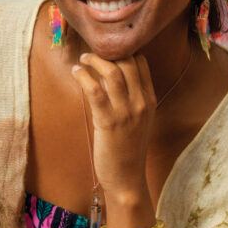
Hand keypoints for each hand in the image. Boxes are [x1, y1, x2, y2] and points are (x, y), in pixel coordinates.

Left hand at [70, 53, 156, 199]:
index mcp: (150, 99)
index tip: (108, 48)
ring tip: (84, 58)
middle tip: (93, 51)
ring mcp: (126, 112)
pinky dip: (84, 76)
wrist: (127, 178)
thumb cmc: (128, 148)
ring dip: (95, 60)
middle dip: (109, 51)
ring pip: (112, 72)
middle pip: (128, 62)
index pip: (141, 63)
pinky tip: (77, 72)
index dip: (124, 50)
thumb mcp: (138, 119)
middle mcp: (141, 102)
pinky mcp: (108, 122)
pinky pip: (95, 90)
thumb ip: (130, 96)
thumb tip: (110, 73)